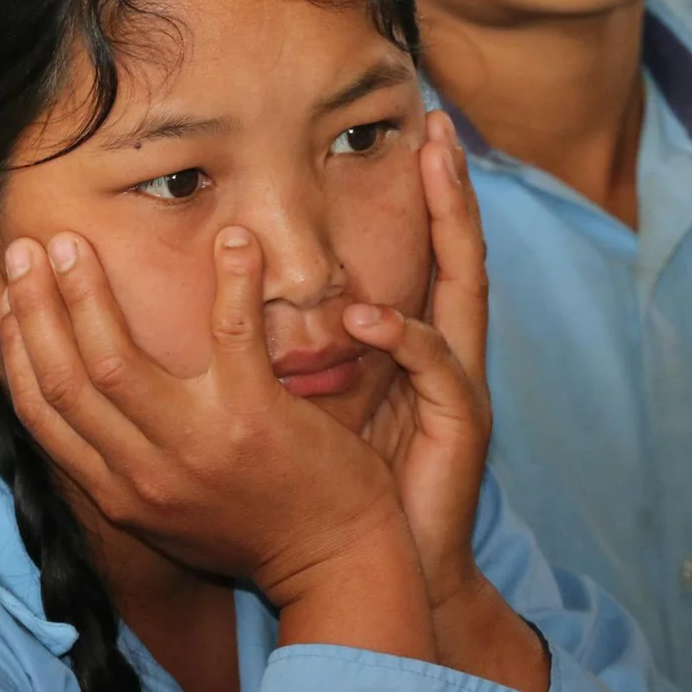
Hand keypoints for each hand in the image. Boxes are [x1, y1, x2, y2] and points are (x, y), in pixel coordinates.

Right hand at [0, 221, 434, 658]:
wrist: (338, 567)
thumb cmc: (256, 531)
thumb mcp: (167, 513)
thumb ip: (123, 466)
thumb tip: (81, 405)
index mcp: (118, 493)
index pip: (43, 414)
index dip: (17, 349)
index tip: (9, 297)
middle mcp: (144, 474)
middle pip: (66, 379)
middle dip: (36, 308)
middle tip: (28, 248)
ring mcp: (196, 446)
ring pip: (116, 360)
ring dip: (87, 293)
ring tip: (74, 241)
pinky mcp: (253, 418)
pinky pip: (231, 334)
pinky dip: (231, 280)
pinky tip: (232, 237)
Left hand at [344, 112, 547, 691]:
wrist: (382, 564)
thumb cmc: (337, 483)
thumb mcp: (311, 397)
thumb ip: (291, 342)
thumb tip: (225, 294)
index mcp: (408, 345)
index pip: (422, 252)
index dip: (424, 195)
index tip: (419, 129)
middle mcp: (441, 355)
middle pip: (460, 253)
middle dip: (457, 189)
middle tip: (445, 127)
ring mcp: (458, 388)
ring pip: (466, 293)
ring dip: (452, 227)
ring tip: (436, 170)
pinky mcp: (461, 427)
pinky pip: (438, 368)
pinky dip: (406, 337)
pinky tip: (371, 314)